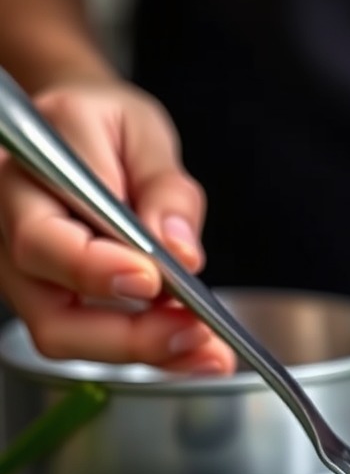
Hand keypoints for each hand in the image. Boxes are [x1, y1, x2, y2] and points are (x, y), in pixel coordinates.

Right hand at [0, 79, 235, 371]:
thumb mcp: (144, 130)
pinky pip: (85, 334)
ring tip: (206, 351)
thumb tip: (180, 254)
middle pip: (48, 308)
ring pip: (63, 333)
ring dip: (140, 351)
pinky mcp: (45, 293)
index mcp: (26, 171)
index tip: (152, 281)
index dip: (96, 270)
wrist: (76, 124)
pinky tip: (189, 348)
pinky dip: (141, 347)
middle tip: (194, 334)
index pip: (44, 238)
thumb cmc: (105, 121)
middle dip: (126, 335)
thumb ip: (164, 190)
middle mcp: (7, 226)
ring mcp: (19, 269)